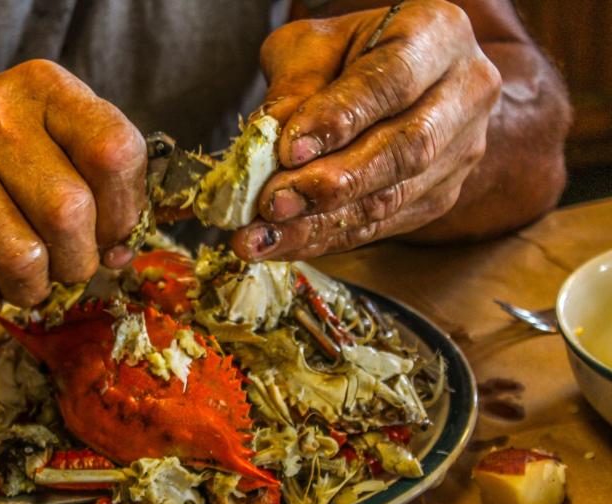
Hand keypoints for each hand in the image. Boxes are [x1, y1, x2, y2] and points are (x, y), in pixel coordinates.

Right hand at [0, 60, 146, 323]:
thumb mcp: (54, 152)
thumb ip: (101, 192)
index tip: (107, 232)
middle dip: (76, 262)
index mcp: (43, 87)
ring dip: (31, 290)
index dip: (123, 212)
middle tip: (61, 265)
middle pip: (69, 214)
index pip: (115, 154)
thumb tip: (119, 254)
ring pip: (22, 260)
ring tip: (21, 278)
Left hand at [232, 0, 500, 260]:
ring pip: (393, 198)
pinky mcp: (442, 195)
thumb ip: (296, 85)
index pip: (392, 81)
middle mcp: (466, 92)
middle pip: (406, 149)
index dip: (340, 119)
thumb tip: (268, 140)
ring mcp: (461, 150)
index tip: (289, 151)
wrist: (390, 74)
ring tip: (262, 237)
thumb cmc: (347, 52)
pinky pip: (383, 225)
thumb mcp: (313, 46)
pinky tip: (282, 244)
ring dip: (320, 224)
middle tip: (272, 204)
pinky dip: (327, 238)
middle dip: (332, 184)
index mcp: (439, 34)